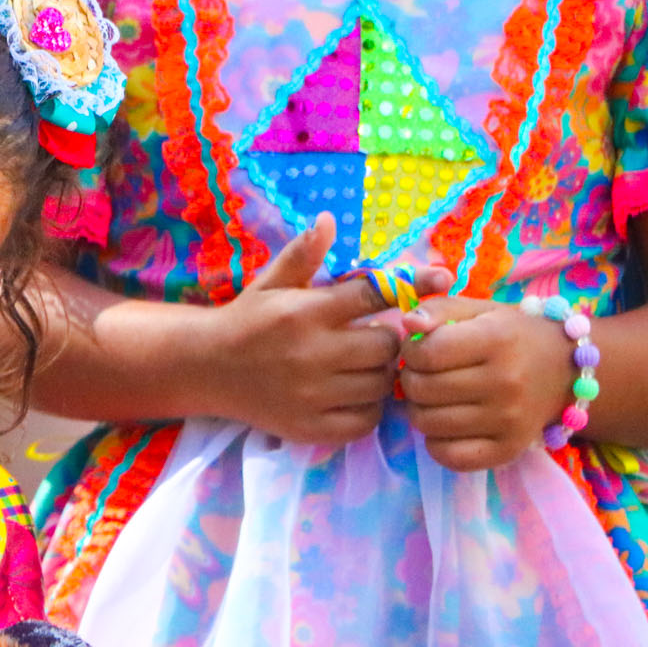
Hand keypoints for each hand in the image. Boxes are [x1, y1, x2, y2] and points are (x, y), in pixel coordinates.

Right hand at [204, 215, 446, 444]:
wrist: (206, 368)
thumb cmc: (247, 320)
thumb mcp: (270, 282)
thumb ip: (303, 254)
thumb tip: (328, 219)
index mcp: (305, 312)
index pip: (373, 294)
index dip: (412, 284)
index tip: (441, 278)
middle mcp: (310, 353)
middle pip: (386, 347)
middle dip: (388, 340)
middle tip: (374, 338)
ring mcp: (311, 394)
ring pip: (379, 385)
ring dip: (380, 375)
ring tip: (362, 367)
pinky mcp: (310, 427)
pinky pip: (366, 420)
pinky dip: (368, 408)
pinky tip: (353, 395)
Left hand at [399, 296, 575, 470]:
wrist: (567, 371)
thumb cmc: (513, 336)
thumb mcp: (479, 310)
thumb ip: (439, 309)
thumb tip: (408, 324)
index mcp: (497, 340)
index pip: (427, 353)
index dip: (411, 351)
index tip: (419, 350)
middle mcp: (506, 382)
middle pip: (422, 389)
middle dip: (412, 379)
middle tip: (425, 374)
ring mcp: (509, 420)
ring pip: (428, 423)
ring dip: (420, 409)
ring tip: (436, 397)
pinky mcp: (509, 450)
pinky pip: (449, 456)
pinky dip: (436, 443)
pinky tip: (446, 425)